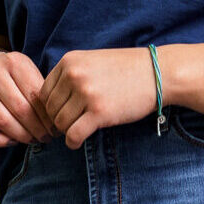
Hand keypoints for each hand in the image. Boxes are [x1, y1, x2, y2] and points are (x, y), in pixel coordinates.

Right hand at [0, 50, 53, 146]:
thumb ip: (41, 91)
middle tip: (47, 138)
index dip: (47, 116)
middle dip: (37, 128)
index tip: (56, 128)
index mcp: (13, 62)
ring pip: (3, 121)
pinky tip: (14, 141)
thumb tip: (56, 121)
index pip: (35, 95)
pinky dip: (1, 140)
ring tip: (34, 140)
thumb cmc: (14, 76)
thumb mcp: (28, 72)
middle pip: (20, 109)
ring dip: (22, 136)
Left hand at [39, 47, 159, 148]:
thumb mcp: (93, 61)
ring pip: (60, 123)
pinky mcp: (100, 112)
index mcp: (70, 61)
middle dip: (58, 120)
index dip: (52, 106)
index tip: (64, 113)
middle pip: (50, 109)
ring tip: (79, 129)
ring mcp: (87, 94)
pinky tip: (78, 141)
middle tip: (72, 124)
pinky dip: (73, 142)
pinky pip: (73, 135)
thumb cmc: (128, 69)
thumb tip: (47, 103)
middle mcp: (75, 75)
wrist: (159, 72)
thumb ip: (70, 75)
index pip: (43, 92)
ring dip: (67, 131)